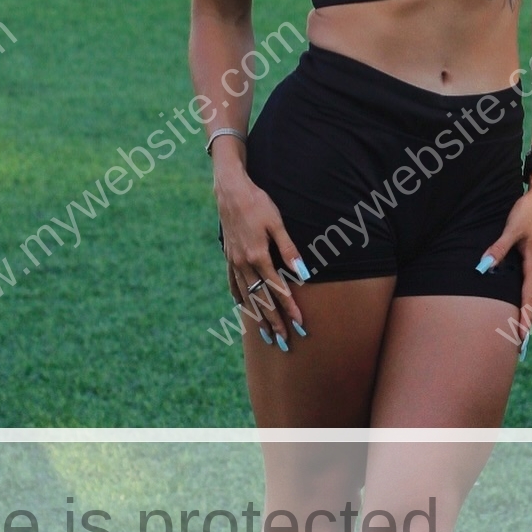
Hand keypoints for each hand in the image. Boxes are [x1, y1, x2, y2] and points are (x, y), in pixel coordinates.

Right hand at [214, 161, 307, 347]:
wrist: (230, 191)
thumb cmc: (257, 203)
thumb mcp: (276, 223)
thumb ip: (288, 249)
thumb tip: (302, 273)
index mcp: (258, 256)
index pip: (277, 289)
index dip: (289, 307)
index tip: (299, 323)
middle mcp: (244, 264)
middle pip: (261, 299)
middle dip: (274, 320)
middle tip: (283, 340)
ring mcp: (234, 262)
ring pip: (247, 295)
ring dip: (257, 315)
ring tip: (266, 333)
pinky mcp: (229, 256)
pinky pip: (234, 282)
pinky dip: (240, 297)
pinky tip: (243, 306)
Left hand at [478, 174, 531, 350]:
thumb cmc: (528, 211)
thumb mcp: (511, 229)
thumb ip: (498, 249)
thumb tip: (483, 268)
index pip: (529, 298)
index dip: (525, 319)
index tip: (522, 338)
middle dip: (528, 321)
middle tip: (521, 344)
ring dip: (529, 310)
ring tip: (522, 329)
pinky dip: (529, 296)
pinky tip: (524, 301)